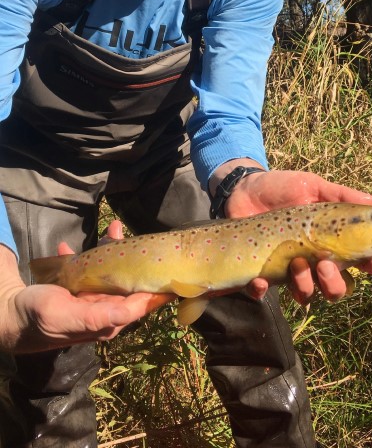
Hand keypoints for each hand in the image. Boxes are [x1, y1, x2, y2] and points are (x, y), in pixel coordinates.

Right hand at [0, 221, 172, 354]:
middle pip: (129, 281)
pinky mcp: (78, 287)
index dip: (160, 289)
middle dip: (136, 258)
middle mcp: (105, 309)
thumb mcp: (68, 318)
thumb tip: (132, 313)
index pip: (142, 303)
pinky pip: (89, 267)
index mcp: (108, 320)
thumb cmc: (41, 320)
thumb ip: (100, 317)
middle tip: (139, 237)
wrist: (11, 317)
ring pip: (111, 271)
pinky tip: (72, 244)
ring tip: (112, 229)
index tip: (176, 272)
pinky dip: (85, 254)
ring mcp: (92, 297)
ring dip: (112, 250)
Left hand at [223, 166, 371, 303]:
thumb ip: (339, 194)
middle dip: (335, 284)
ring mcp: (288, 268)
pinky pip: (263, 291)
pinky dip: (262, 289)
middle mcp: (314, 260)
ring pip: (307, 294)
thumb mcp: (311, 185)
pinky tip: (260, 279)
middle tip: (325, 264)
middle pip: (337, 289)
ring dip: (305, 285)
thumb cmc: (282, 186)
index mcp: (332, 241)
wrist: (245, 187)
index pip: (361, 261)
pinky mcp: (260, 270)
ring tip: (297, 263)